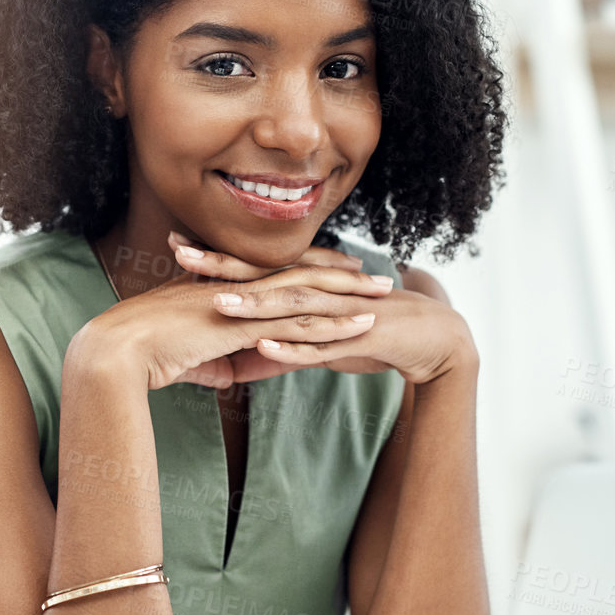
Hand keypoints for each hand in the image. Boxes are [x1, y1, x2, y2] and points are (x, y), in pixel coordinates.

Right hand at [69, 234, 394, 390]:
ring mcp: (245, 304)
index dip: (309, 271)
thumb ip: (214, 363)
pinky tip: (365, 327)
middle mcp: (240, 289)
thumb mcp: (188, 361)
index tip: (338, 270)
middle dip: (341, 276)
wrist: (118, 352)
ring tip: (386, 294)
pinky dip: (336, 325)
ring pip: (310, 294)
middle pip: (301, 276)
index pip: (276, 275)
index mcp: (226, 289)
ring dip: (352, 295)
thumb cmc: (144, 356)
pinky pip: (301, 324)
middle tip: (375, 275)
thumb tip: (229, 376)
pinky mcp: (248, 325)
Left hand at [176, 234, 472, 386]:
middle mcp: (322, 292)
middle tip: (181, 252)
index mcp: (310, 289)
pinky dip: (292, 347)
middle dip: (223, 265)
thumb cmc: (375, 337)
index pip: (256, 270)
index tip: (177, 248)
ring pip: (290, 307)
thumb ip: (284, 352)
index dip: (218, 259)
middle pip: (265, 276)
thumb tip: (242, 367)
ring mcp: (340, 312)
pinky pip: (321, 344)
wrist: (436, 341)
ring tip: (216, 301)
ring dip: (254, 304)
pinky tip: (265, 345)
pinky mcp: (359, 336)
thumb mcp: (323, 346)